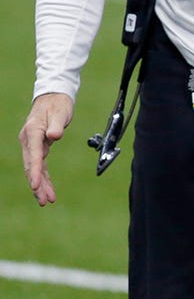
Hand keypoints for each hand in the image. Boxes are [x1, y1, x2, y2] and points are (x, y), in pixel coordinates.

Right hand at [20, 92, 73, 206]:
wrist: (53, 98)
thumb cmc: (58, 105)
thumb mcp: (60, 113)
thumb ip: (56, 125)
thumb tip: (54, 136)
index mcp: (33, 132)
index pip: (34, 155)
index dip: (36, 171)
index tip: (37, 185)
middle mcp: (29, 140)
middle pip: (32, 166)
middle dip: (37, 184)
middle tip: (44, 200)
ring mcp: (32, 145)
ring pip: (35, 168)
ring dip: (41, 185)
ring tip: (47, 200)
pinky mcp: (38, 147)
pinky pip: (40, 165)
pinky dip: (44, 177)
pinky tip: (48, 189)